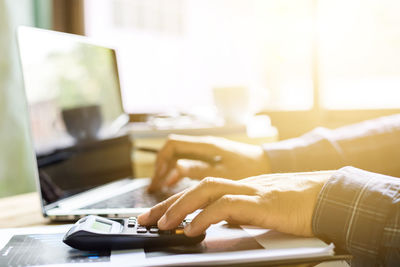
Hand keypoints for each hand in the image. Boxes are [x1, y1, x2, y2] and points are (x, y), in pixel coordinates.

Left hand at [139, 171, 332, 236]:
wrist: (332, 195)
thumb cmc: (303, 203)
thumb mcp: (265, 207)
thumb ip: (242, 212)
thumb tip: (219, 224)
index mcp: (242, 186)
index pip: (201, 190)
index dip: (177, 201)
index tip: (158, 214)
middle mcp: (243, 184)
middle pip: (197, 188)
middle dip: (169, 203)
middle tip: (146, 218)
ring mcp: (252, 191)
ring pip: (207, 191)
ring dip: (182, 207)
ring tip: (163, 223)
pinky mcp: (263, 202)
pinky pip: (228, 206)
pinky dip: (206, 216)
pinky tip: (193, 228)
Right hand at [148, 135, 269, 191]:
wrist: (271, 162)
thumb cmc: (252, 166)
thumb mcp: (225, 172)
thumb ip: (199, 171)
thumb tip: (176, 171)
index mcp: (205, 146)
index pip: (172, 146)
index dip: (161, 162)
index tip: (158, 180)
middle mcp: (203, 147)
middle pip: (172, 155)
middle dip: (160, 172)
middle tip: (154, 190)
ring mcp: (207, 154)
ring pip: (179, 161)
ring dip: (168, 175)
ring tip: (163, 193)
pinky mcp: (212, 161)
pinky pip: (188, 166)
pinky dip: (179, 177)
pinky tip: (179, 189)